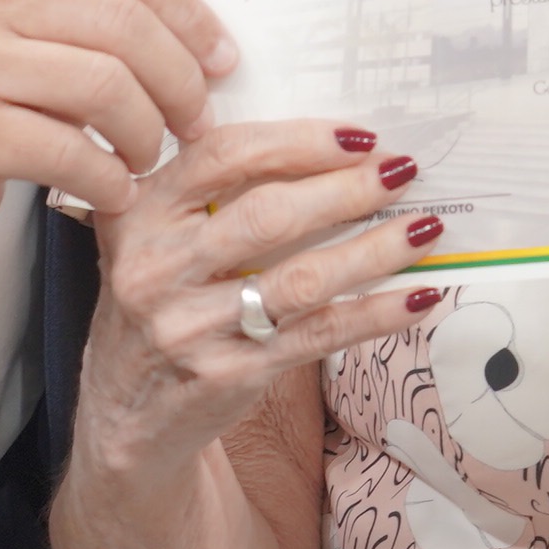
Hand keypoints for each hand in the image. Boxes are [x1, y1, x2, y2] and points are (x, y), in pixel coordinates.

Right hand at [0, 0, 239, 257]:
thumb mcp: (13, 25)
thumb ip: (84, 11)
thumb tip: (198, 33)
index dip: (189, 13)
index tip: (220, 58)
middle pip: (124, 24)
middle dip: (180, 80)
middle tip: (196, 121)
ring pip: (105, 85)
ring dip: (148, 133)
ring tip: (148, 157)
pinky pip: (70, 151)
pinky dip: (109, 179)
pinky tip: (112, 190)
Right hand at [75, 123, 446, 479]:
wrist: (125, 412)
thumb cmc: (157, 303)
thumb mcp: (154, 238)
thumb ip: (209, 192)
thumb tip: (330, 150)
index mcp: (138, 214)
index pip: (223, 157)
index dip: (297, 141)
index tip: (357, 135)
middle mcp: (155, 269)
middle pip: (268, 215)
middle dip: (346, 190)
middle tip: (401, 171)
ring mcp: (190, 328)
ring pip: (301, 278)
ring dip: (374, 249)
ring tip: (423, 228)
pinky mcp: (228, 375)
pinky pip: (318, 336)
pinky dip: (375, 314)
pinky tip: (417, 295)